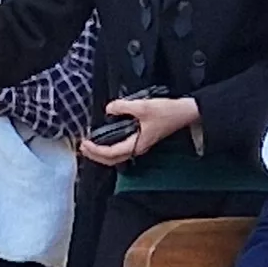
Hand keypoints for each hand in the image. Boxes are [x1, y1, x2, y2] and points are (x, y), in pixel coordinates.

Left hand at [77, 94, 198, 167]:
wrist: (185, 112)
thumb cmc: (167, 112)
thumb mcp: (142, 107)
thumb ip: (123, 107)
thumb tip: (109, 109)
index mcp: (136, 144)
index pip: (110, 153)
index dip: (95, 150)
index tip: (84, 143)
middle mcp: (137, 148)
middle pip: (111, 159)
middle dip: (95, 155)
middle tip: (82, 147)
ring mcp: (140, 144)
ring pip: (116, 155)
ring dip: (102, 152)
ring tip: (90, 145)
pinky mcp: (142, 139)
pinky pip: (122, 148)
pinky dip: (110, 147)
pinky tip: (106, 139)